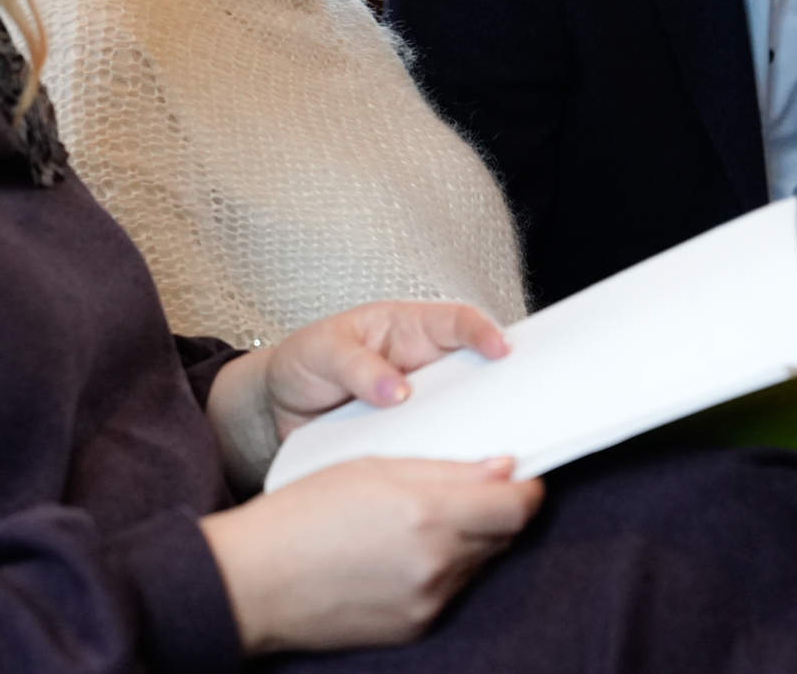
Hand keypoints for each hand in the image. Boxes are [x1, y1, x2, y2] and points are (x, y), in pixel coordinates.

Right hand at [199, 456, 543, 655]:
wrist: (254, 582)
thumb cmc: (300, 516)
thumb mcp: (371, 467)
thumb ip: (444, 468)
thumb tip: (502, 468)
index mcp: (428, 515)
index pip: (517, 506)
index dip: (526, 486)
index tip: (519, 473)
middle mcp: (437, 565)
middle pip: (503, 535)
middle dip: (497, 509)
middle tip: (473, 487)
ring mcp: (428, 603)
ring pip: (478, 563)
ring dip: (470, 539)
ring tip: (424, 518)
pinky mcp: (415, 627)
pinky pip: (451, 591)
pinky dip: (443, 568)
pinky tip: (404, 551)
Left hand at [206, 301, 510, 491]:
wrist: (277, 408)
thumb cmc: (304, 363)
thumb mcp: (322, 351)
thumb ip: (357, 365)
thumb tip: (396, 390)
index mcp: (408, 329)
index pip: (456, 321)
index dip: (483, 332)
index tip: (499, 349)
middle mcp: (423, 366)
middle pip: (476, 372)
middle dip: (501, 385)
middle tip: (519, 404)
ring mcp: (422, 406)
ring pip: (464, 414)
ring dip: (477, 429)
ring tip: (491, 447)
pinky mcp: (411, 440)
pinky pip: (438, 448)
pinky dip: (447, 460)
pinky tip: (452, 475)